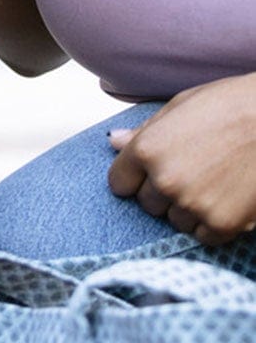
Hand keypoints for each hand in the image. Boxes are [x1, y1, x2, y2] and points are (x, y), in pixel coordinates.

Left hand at [107, 74, 255, 243]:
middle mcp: (165, 180)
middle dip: (162, 193)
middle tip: (190, 173)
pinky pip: (203, 236)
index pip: (119, 183)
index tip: (148, 175)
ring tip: (212, 182)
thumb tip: (113, 141)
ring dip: (188, 209)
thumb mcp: (178, 108)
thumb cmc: (228, 106)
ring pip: (176, 221)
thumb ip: (144, 132)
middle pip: (147, 204)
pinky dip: (212, 224)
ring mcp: (193, 204)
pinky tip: (226, 199)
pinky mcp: (222, 224)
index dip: (134, 178)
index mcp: (147, 150)